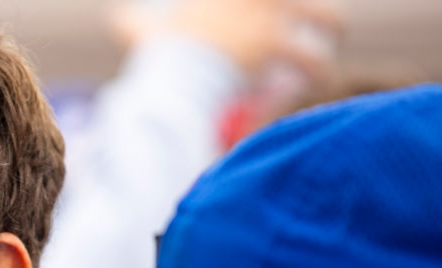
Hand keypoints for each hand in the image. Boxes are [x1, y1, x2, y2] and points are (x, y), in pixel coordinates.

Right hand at [111, 0, 344, 80]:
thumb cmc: (154, 54)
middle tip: (316, 17)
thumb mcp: (138, 30)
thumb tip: (116, 19)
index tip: (276, 8)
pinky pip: (313, 57)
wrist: (170, 74)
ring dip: (333, 28)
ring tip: (332, 41)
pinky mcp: (277, 44)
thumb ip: (131, 21)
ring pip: (324, 16)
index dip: (275, 3)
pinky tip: (321, 78)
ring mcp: (269, 14)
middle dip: (316, 9)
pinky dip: (319, 70)